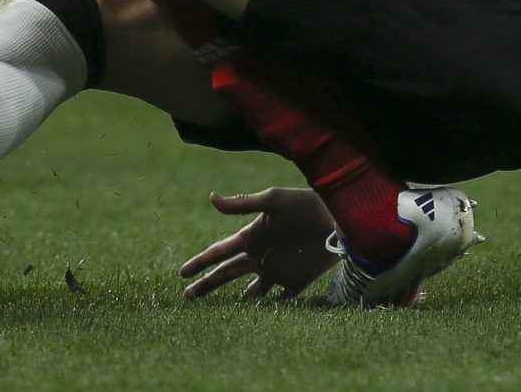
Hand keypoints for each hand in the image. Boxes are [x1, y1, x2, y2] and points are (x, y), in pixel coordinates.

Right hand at [178, 187, 339, 300]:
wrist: (339, 218)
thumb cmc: (306, 204)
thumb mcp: (274, 200)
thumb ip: (243, 203)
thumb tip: (211, 198)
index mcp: (252, 237)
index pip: (220, 252)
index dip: (200, 262)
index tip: (181, 273)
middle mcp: (261, 256)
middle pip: (228, 274)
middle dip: (208, 284)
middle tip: (187, 297)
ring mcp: (277, 270)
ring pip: (250, 291)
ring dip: (236, 302)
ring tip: (219, 314)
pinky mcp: (296, 282)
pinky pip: (278, 303)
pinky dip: (267, 312)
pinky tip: (256, 323)